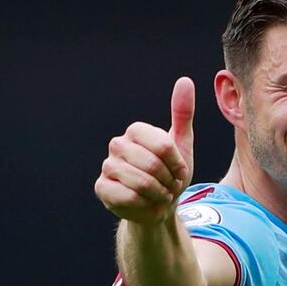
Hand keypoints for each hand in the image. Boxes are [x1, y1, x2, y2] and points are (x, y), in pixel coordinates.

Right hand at [94, 77, 195, 224]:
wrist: (160, 205)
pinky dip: (145, 204)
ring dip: (159, 194)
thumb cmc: (171, 174)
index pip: (163, 146)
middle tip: (169, 186)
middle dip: (168, 181)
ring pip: (141, 182)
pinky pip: (129, 197)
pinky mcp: (101, 188)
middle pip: (152, 165)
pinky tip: (146, 202)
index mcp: (136, 131)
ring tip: (160, 194)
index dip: (177, 164)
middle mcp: (117, 144)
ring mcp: (107, 166)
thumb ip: (182, 114)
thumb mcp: (182, 144)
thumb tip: (185, 80)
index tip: (179, 171)